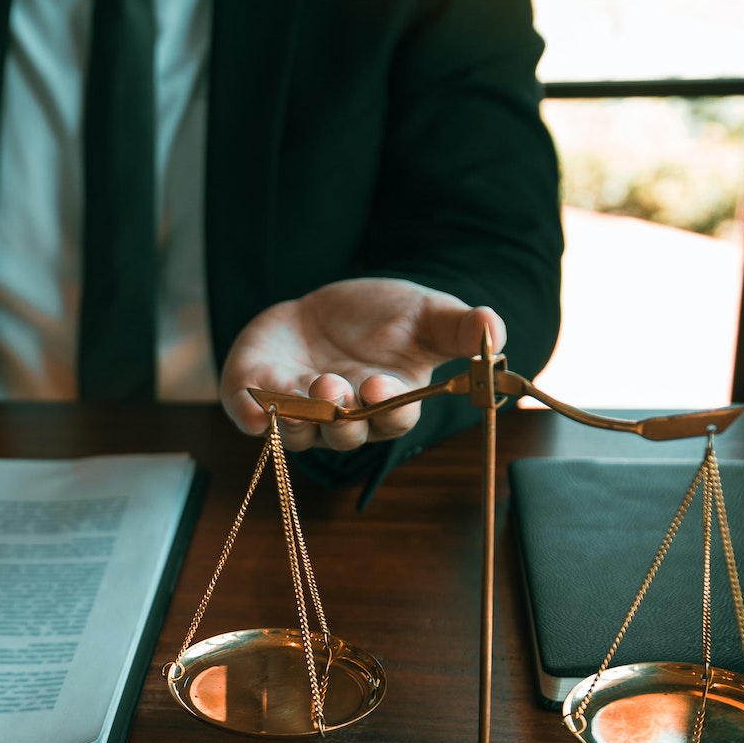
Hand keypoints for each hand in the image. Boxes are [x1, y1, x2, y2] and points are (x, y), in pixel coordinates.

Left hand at [219, 277, 504, 452]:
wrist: (327, 309)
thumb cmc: (386, 319)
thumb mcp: (429, 315)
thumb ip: (460, 328)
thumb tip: (495, 332)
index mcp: (389, 405)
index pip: (392, 419)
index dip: (387, 407)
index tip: (380, 384)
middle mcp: (344, 419)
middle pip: (343, 433)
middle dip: (337, 414)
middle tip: (332, 387)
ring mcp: (299, 412)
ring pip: (296, 431)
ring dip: (295, 415)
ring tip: (296, 388)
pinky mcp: (259, 396)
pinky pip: (249, 415)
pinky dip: (248, 410)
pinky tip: (251, 398)